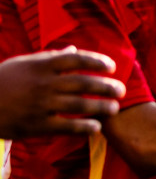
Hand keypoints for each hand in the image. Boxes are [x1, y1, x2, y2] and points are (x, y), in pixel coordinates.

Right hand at [0, 48, 125, 137]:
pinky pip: (66, 126)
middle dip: (106, 86)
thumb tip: (73, 51)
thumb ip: (50, 58)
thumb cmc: (2, 81)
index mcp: (41, 65)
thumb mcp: (23, 64)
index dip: (97, 62)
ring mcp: (40, 105)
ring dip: (101, 107)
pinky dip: (83, 127)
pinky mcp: (36, 125)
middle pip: (84, 83)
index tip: (111, 67)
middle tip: (121, 90)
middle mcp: (44, 84)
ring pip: (79, 105)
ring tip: (113, 108)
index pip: (77, 59)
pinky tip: (95, 127)